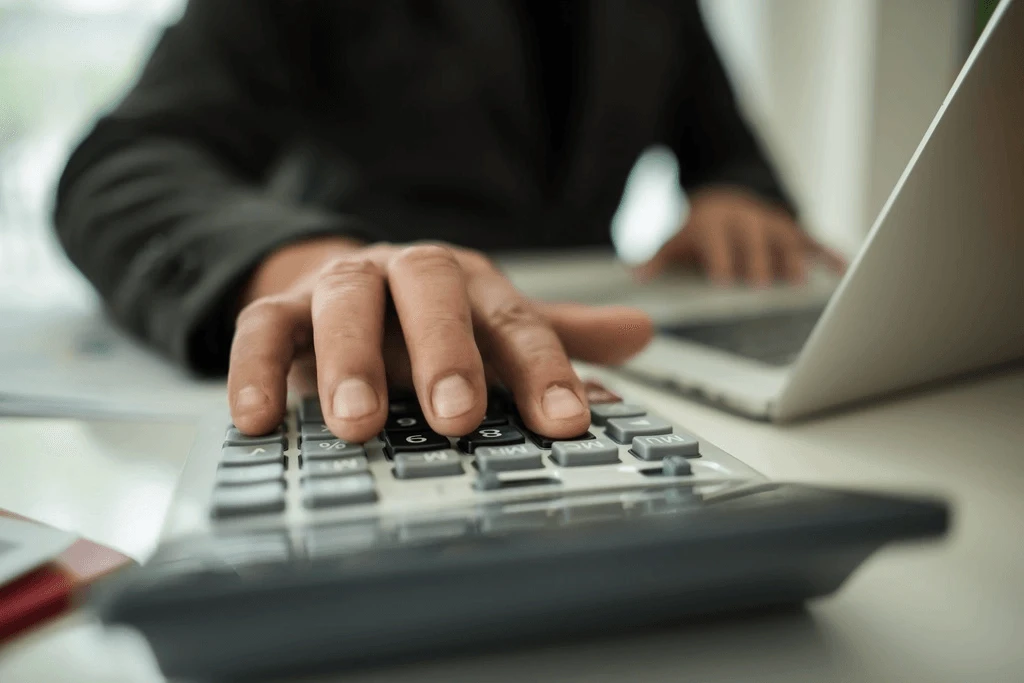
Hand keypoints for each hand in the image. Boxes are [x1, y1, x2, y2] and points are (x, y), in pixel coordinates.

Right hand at [229, 238, 653, 440]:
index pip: (514, 320)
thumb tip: (641, 333)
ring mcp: (342, 286)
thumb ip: (556, 334)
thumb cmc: (429, 315)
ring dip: (349, 362)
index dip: (543, 370)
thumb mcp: (493, 323)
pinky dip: (254, 369)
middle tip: (456, 416)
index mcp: (468, 281)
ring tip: (358, 425)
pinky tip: (259, 420)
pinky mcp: (282, 306)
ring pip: (344, 304)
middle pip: (429, 292)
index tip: (566, 422)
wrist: (345, 278)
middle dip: (444, 352)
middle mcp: (408, 274)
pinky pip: (260, 328)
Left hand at [635, 187, 845, 285]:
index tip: (723, 281)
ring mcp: (773, 225)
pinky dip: (829, 254)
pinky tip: (843, 270)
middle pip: (754, 242)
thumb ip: (658, 257)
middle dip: (758, 262)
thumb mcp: (676, 239)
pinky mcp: (793, 230)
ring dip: (793, 259)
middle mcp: (747, 221)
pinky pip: (815, 242)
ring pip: (786, 240)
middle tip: (761, 285)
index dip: (721, 260)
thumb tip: (636, 276)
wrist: (725, 196)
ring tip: (798, 283)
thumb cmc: (699, 228)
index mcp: (716, 223)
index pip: (718, 242)